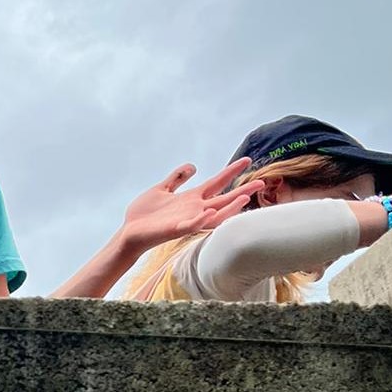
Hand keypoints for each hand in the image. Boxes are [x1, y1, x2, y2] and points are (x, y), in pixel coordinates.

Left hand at [120, 157, 265, 252]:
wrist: (129, 232)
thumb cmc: (145, 214)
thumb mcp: (162, 189)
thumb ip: (177, 178)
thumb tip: (193, 166)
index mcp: (191, 199)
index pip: (217, 183)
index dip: (231, 171)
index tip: (247, 160)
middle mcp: (194, 209)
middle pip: (223, 199)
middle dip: (242, 191)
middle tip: (262, 182)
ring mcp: (187, 220)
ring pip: (214, 215)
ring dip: (229, 207)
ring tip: (245, 197)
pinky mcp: (175, 229)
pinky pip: (192, 226)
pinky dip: (201, 220)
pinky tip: (210, 212)